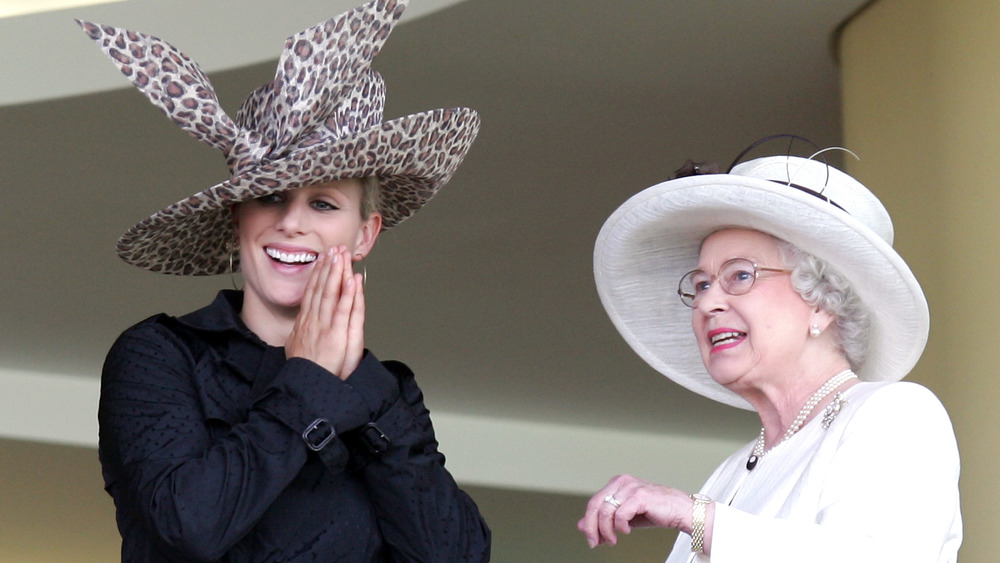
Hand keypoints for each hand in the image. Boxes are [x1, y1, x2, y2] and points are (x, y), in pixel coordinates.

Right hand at [285, 246, 365, 379]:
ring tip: (341, 255)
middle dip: (328, 267)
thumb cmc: (305, 370)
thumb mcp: (296, 346)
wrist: (304, 386)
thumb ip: (301, 331)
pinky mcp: (336, 335)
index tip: (323, 258)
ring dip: (337, 273)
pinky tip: (352, 279)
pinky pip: (343, 310)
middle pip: (321, 288)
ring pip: (331, 294)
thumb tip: (301, 321)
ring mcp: (325, 326)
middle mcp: (314, 320)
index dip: (319, 273)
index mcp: (305, 322)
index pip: (312, 292)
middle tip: (334, 248)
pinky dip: (348, 294)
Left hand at [577, 474, 694, 547]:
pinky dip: (620, 526)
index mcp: (617, 483)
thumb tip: (581, 526)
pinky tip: (626, 531)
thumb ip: (604, 519)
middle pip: (595, 505)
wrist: (681, 512)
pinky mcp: (640, 496)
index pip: (594, 502)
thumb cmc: (655, 512)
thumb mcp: (624, 517)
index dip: (589, 522)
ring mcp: (631, 487)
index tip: (592, 539)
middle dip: (592, 527)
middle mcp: (622, 482)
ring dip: (606, 530)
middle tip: (596, 542)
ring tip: (613, 539)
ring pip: (606, 511)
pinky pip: (620, 514)